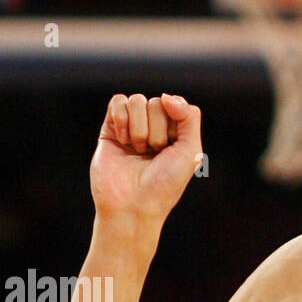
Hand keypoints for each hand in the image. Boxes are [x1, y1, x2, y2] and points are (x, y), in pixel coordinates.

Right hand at [90, 93, 203, 223]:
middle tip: (152, 153)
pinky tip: (123, 140)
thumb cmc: (164, 184)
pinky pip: (117, 101)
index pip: (176, 105)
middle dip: (156, 130)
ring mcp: (132, 128)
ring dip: (139, 128)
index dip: (173, 122)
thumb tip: (167, 96)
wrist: (133, 205)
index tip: (171, 145)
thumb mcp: (191, 151)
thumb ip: (190, 117)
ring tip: (137, 150)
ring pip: (137, 101)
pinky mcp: (110, 129)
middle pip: (156, 103)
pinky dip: (122, 119)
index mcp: (175, 134)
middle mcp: (154, 129)